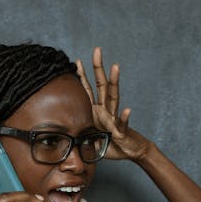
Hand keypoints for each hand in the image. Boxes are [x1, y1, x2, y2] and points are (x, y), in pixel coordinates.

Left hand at [76, 47, 152, 161]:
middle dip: (98, 68)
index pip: (89, 90)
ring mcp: (115, 118)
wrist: (132, 151)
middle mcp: (107, 110)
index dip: (83, 76)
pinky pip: (123, 123)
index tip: (77, 61)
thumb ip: (82, 135)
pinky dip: (124, 117)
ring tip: (115, 67)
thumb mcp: (91, 140)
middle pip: (102, 86)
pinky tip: (127, 110)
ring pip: (114, 97)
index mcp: (98, 112)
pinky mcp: (122, 130)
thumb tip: (68, 135)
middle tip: (97, 50)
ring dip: (114, 82)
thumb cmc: (113, 144)